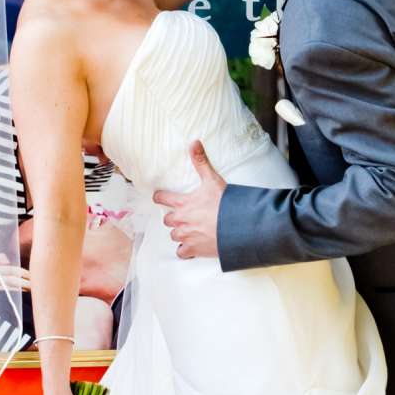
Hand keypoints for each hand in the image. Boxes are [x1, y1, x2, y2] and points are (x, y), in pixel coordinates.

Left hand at [152, 140, 225, 260]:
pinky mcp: (194, 250)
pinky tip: (192, 247)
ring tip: (189, 230)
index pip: (161, 198)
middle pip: (167, 220)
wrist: (236, 227)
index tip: (158, 197)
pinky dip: (185, 250)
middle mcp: (181, 220)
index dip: (159, 197)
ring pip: (173, 236)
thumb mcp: (213, 180)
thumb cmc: (224, 203)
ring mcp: (186, 236)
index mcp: (183, 203)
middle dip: (173, 218)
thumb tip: (194, 142)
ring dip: (179, 233)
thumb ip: (201, 162)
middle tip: (182, 216)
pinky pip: (181, 252)